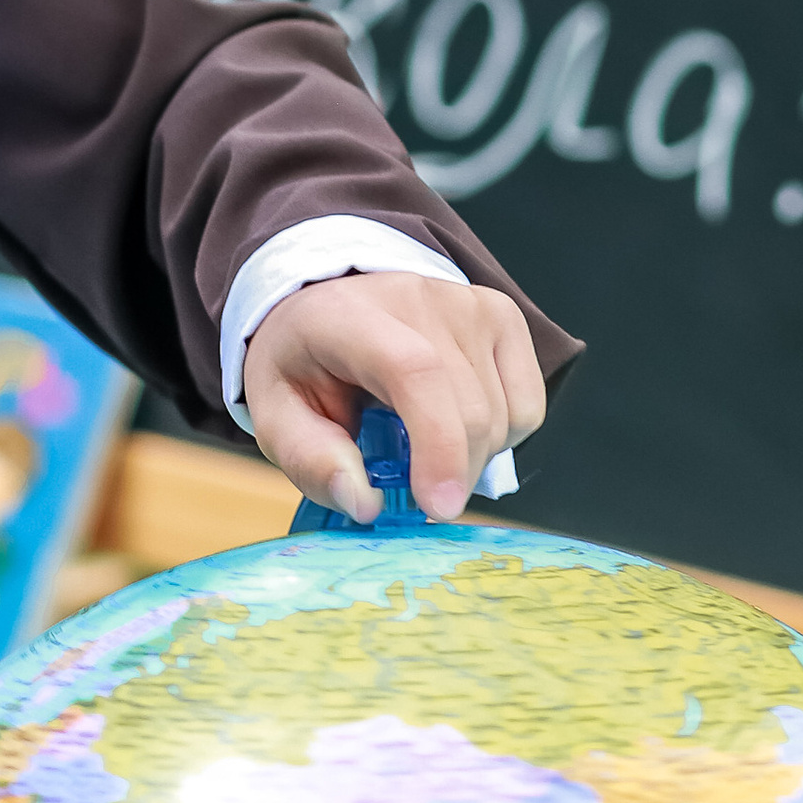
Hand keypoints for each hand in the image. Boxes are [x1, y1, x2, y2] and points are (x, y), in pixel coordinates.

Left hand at [242, 275, 546, 524]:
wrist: (328, 302)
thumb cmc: (304, 364)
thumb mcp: (275, 414)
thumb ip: (311, 460)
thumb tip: (365, 503)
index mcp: (348, 316)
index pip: (415, 371)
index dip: (437, 444)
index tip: (435, 505)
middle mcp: (416, 297)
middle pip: (470, 408)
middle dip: (450, 474)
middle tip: (414, 491)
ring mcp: (467, 303)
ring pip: (505, 416)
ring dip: (471, 457)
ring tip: (422, 440)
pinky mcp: (502, 315)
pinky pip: (527, 407)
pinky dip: (500, 435)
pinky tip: (454, 422)